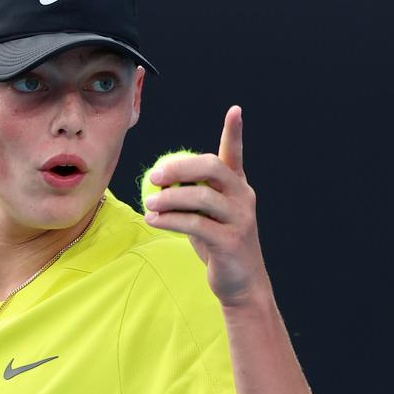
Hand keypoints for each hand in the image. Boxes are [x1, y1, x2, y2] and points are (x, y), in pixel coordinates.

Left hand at [143, 105, 270, 307]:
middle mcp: (243, 197)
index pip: (235, 154)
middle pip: (212, 169)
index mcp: (238, 187)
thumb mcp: (206, 216)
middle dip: (180, 168)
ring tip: (150, 204)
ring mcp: (240, 219)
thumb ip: (191, 196)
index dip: (235, 132)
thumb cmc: (218, 244)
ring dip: (169, 199)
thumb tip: (158, 181)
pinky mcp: (230, 241)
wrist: (240, 283)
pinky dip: (171, 221)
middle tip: (154, 176)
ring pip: (201, 198)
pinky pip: (195, 224)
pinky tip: (154, 221)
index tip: (235, 110)